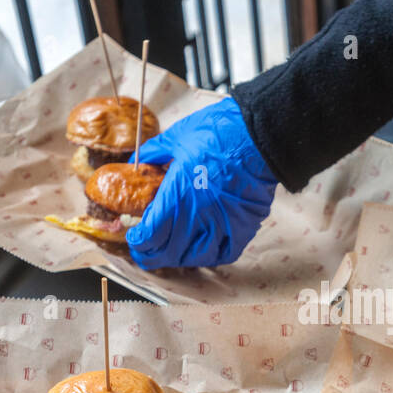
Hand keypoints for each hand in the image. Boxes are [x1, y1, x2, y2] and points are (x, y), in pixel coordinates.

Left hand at [125, 98, 277, 268]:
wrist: (257, 135)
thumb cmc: (218, 133)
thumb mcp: (177, 137)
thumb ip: (155, 153)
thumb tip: (139, 160)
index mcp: (177, 196)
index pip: (150, 236)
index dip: (138, 242)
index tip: (135, 238)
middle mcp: (197, 217)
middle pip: (168, 253)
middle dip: (152, 255)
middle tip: (146, 250)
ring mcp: (221, 225)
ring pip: (194, 258)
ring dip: (179, 258)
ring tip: (173, 250)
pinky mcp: (243, 227)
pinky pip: (224, 254)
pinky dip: (211, 256)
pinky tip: (204, 248)